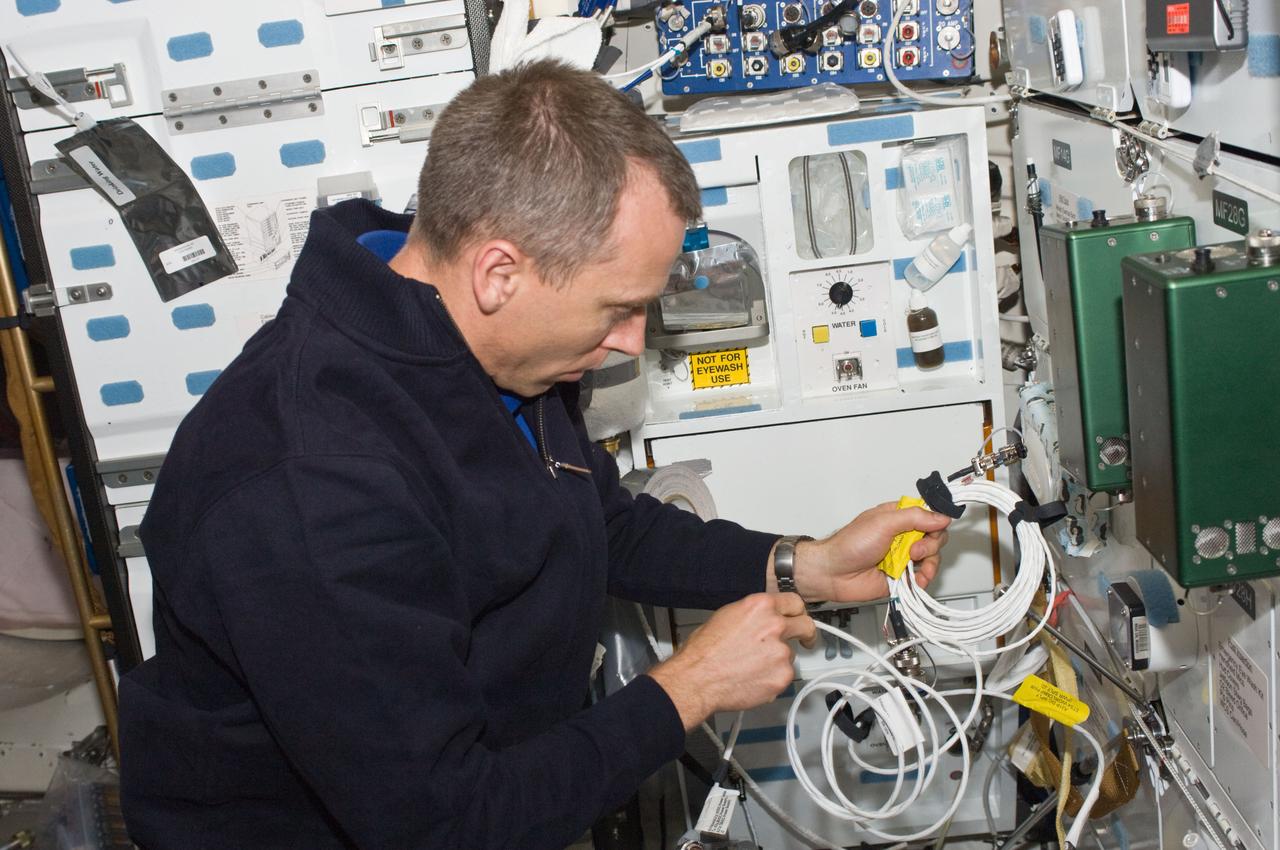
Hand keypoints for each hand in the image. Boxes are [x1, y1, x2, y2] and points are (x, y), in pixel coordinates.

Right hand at [647, 593, 815, 729]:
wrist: (697, 679)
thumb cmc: (704, 651)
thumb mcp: (727, 616)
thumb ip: (754, 616)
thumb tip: (764, 620)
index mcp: (761, 606)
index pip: (795, 602)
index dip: (796, 612)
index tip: (798, 618)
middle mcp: (776, 625)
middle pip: (806, 626)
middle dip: (805, 633)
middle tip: (803, 640)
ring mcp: (782, 653)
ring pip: (791, 654)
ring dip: (778, 659)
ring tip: (752, 666)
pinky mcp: (782, 676)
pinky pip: (784, 675)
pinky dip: (773, 678)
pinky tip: (753, 678)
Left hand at [791, 502, 950, 602]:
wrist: (833, 574)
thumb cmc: (849, 545)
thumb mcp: (883, 523)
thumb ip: (914, 518)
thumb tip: (941, 516)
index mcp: (898, 518)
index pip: (928, 515)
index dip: (937, 521)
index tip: (938, 527)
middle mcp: (902, 537)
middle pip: (934, 537)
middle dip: (931, 545)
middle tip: (914, 551)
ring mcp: (903, 557)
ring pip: (932, 558)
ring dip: (930, 563)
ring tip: (915, 567)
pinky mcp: (901, 577)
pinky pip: (922, 578)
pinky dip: (923, 580)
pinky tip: (916, 580)